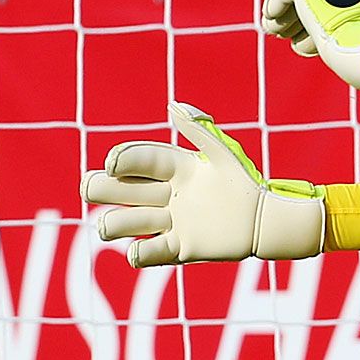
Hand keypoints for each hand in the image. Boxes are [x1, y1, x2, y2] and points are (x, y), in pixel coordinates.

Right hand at [82, 102, 325, 267]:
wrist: (265, 222)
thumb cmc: (244, 183)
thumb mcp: (222, 154)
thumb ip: (198, 130)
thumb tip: (172, 104)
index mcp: (173, 167)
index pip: (137, 160)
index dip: (121, 159)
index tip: (111, 164)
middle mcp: (165, 194)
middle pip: (119, 190)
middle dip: (100, 188)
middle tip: (93, 189)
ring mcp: (170, 222)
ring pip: (124, 222)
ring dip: (112, 224)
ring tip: (109, 226)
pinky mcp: (179, 248)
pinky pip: (150, 253)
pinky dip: (139, 254)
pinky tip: (138, 251)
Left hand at [261, 0, 359, 93]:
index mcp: (358, 17)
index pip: (328, 18)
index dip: (309, 32)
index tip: (300, 48)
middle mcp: (343, 2)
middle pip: (309, 4)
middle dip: (291, 21)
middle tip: (278, 35)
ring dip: (280, 15)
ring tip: (272, 30)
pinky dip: (273, 4)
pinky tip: (272, 23)